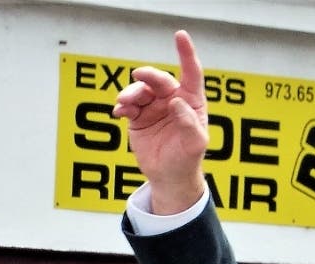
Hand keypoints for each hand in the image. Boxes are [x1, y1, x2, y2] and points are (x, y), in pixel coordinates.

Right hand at [112, 30, 208, 214]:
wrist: (169, 176)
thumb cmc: (187, 159)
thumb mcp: (195, 144)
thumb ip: (188, 122)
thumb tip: (176, 102)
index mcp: (191, 102)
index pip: (191, 73)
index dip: (186, 54)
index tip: (180, 36)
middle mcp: (172, 100)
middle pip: (160, 79)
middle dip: (149, 75)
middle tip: (139, 75)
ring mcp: (154, 106)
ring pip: (140, 89)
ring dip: (131, 92)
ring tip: (124, 103)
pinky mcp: (138, 116)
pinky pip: (128, 104)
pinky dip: (122, 105)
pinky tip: (119, 112)